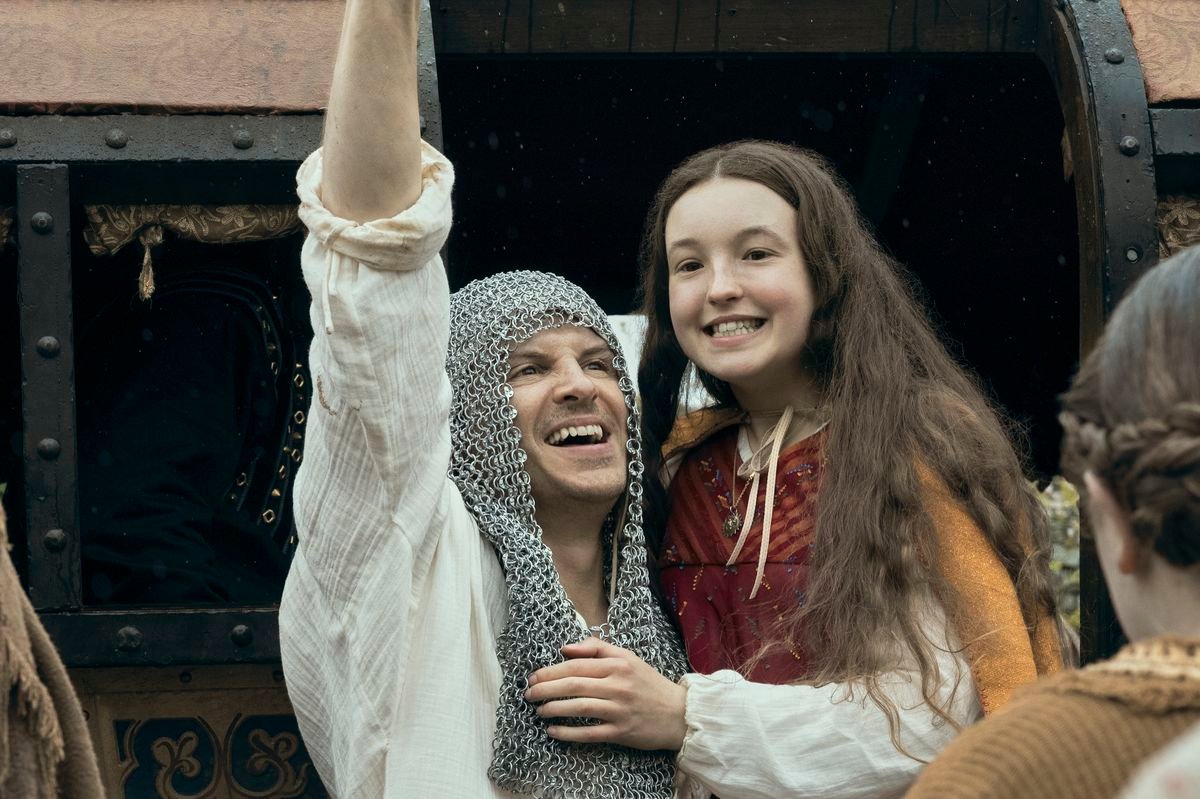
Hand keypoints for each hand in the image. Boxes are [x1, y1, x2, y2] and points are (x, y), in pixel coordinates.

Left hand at [525, 637, 687, 750]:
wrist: (678, 713)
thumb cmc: (649, 683)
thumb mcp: (627, 657)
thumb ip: (597, 648)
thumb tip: (565, 648)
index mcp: (617, 664)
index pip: (576, 665)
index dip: (550, 671)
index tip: (533, 677)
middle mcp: (617, 685)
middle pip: (573, 684)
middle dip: (545, 689)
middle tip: (529, 694)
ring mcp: (619, 710)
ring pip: (578, 707)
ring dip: (553, 709)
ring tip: (538, 710)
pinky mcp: (621, 732)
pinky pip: (589, 733)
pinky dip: (568, 733)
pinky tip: (553, 731)